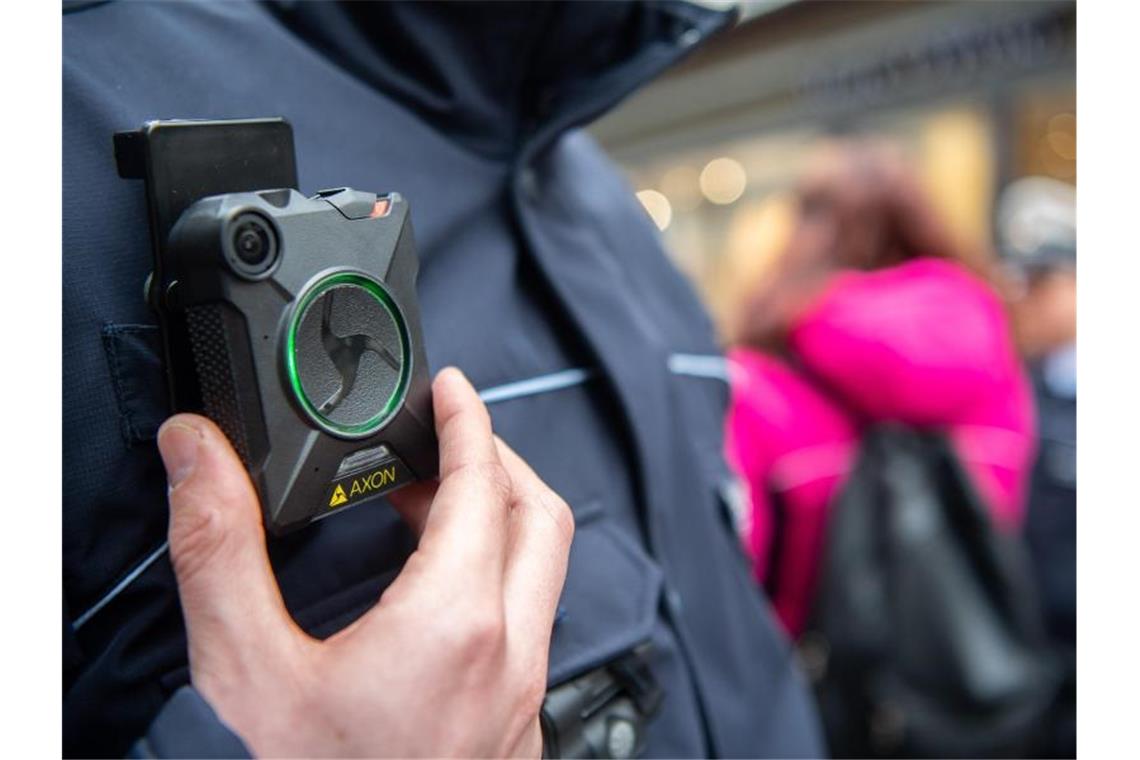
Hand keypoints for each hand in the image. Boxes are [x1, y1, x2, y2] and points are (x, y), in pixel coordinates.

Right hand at [156, 368, 574, 756]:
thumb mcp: (243, 667)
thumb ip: (220, 547)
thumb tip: (199, 454)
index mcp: (454, 623)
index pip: (484, 483)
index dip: (468, 421)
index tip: (450, 388)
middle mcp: (509, 657)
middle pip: (540, 518)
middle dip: (498, 462)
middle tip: (441, 441)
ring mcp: (521, 701)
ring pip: (542, 577)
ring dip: (497, 524)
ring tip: (425, 509)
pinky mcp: (515, 733)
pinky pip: (529, 629)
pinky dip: (495, 583)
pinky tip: (438, 598)